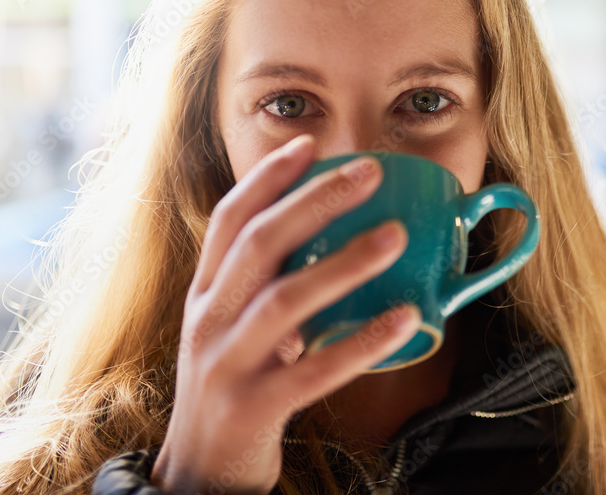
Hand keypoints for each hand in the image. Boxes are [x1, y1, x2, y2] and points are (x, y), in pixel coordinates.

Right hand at [150, 134, 419, 493]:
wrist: (200, 470)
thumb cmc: (234, 382)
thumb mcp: (237, 326)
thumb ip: (272, 285)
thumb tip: (341, 239)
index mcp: (207, 292)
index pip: (230, 220)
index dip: (268, 178)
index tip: (309, 143)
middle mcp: (209, 319)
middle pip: (258, 245)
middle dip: (314, 201)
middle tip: (369, 171)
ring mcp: (227, 364)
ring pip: (285, 301)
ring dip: (344, 263)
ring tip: (396, 235)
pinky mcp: (253, 409)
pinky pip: (314, 372)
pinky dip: (361, 343)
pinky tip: (405, 319)